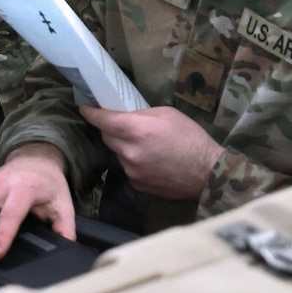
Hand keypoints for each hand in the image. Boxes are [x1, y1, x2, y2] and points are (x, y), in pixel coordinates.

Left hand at [79, 105, 221, 200]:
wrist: (207, 173)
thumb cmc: (191, 138)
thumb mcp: (167, 114)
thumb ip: (142, 115)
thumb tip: (125, 116)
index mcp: (137, 131)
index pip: (103, 121)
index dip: (91, 113)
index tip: (84, 108)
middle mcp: (129, 152)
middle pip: (107, 137)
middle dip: (110, 129)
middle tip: (121, 123)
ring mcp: (132, 171)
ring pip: (118, 153)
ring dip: (124, 146)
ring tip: (145, 145)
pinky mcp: (137, 185)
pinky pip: (128, 168)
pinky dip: (133, 162)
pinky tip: (151, 160)